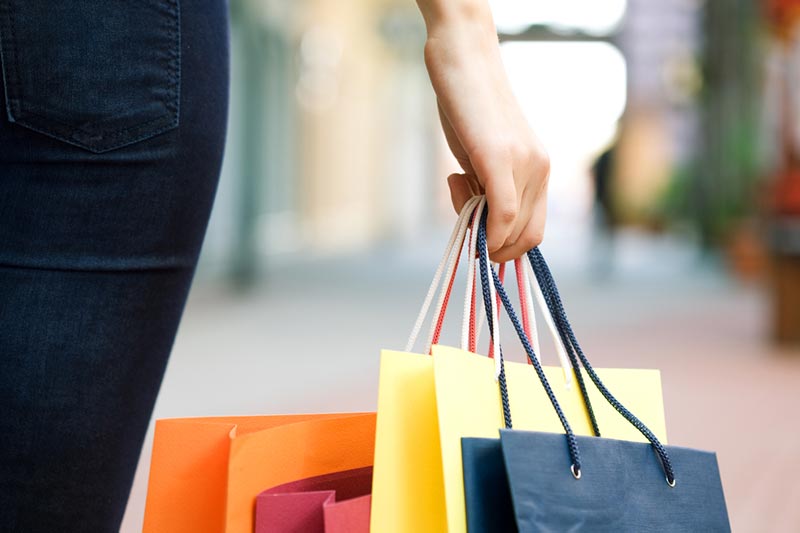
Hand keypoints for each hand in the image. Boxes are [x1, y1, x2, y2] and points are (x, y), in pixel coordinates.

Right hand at [417, 1, 550, 261]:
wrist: (463, 58)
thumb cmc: (468, 106)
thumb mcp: (481, 156)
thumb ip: (486, 189)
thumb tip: (479, 227)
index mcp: (539, 171)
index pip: (533, 231)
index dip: (505, 249)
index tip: (476, 239)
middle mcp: (540, 169)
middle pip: (525, 237)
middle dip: (491, 245)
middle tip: (461, 214)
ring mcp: (523, 163)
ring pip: (512, 230)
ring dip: (480, 231)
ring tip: (455, 185)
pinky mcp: (499, 157)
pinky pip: (503, 214)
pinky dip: (487, 231)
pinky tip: (460, 202)